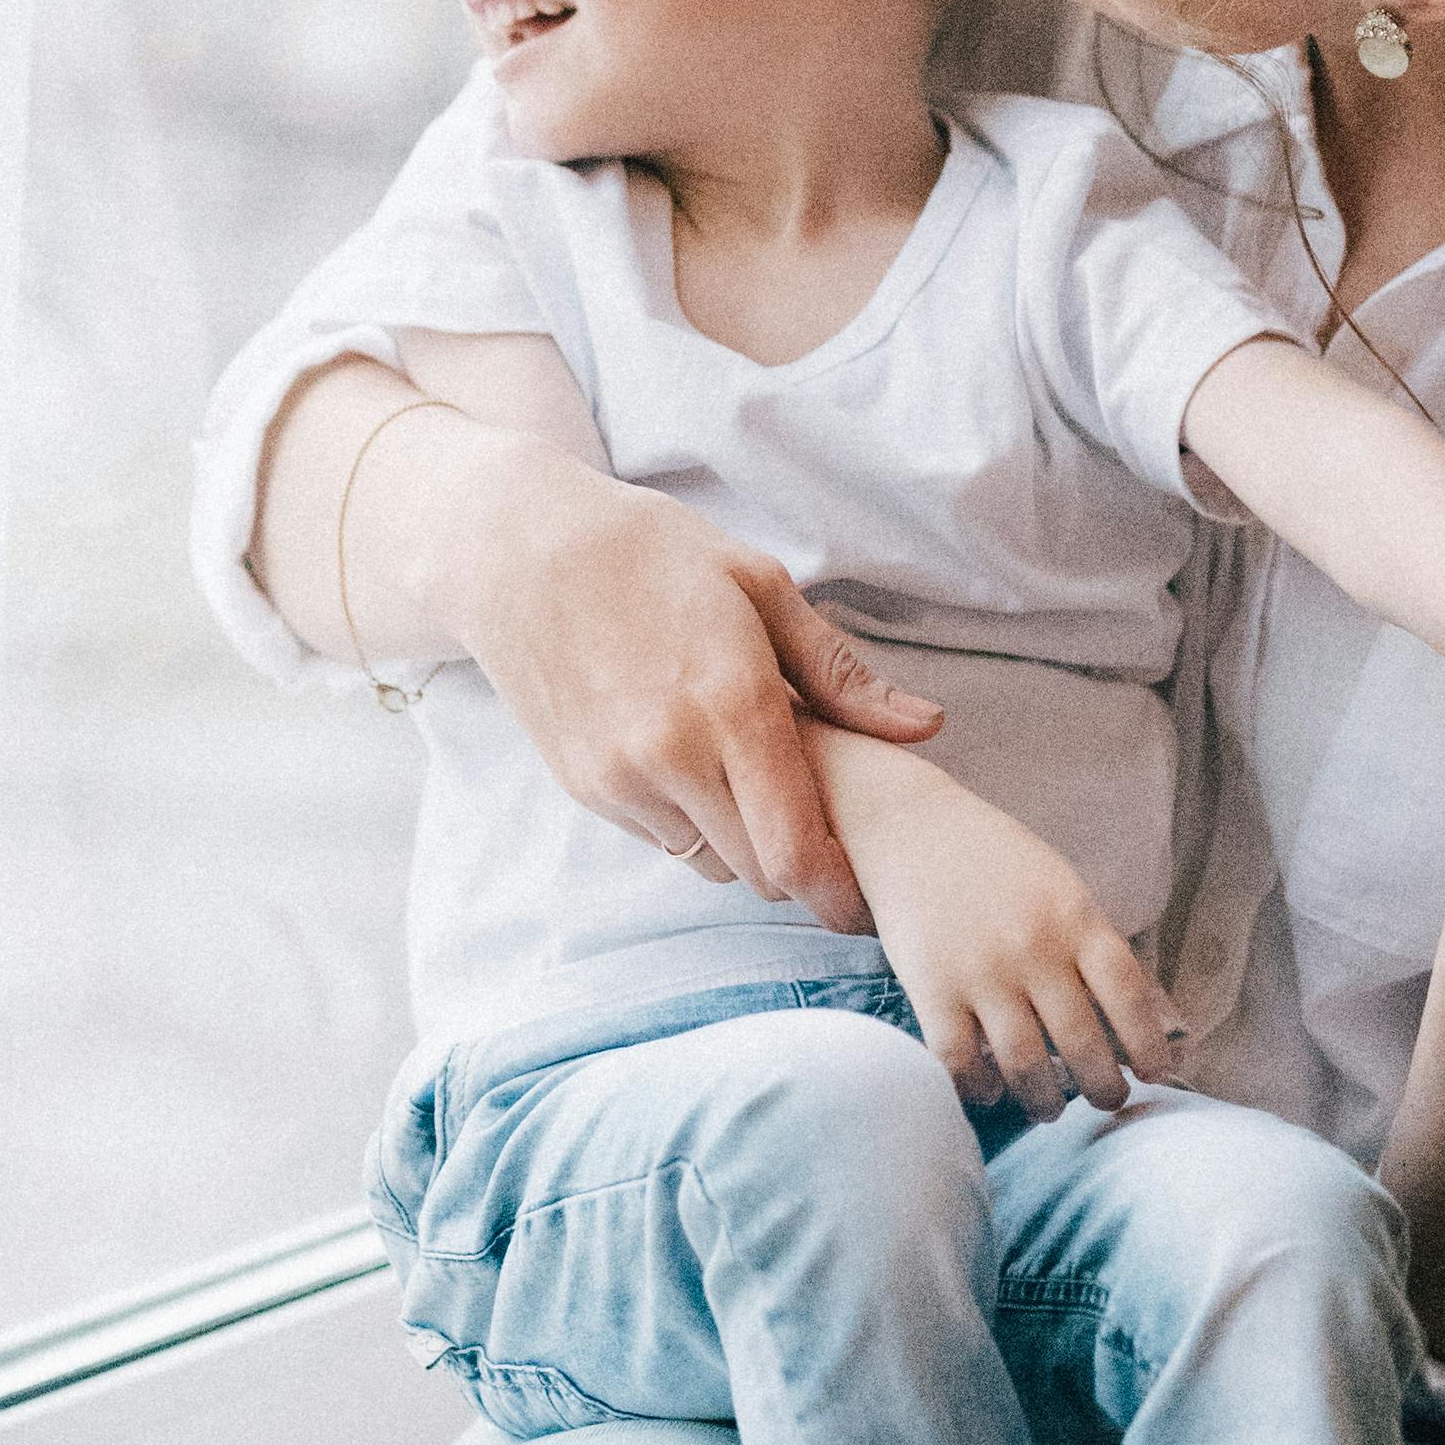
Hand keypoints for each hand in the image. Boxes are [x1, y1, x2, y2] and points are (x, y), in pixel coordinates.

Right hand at [447, 453, 942, 932]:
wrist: (518, 549)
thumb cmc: (652, 554)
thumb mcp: (760, 587)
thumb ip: (841, 674)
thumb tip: (926, 727)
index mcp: (732, 705)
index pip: (794, 851)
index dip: (835, 889)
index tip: (860, 895)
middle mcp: (672, 756)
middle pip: (760, 872)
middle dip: (797, 860)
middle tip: (816, 818)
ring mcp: (621, 778)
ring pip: (709, 862)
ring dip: (741, 839)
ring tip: (746, 771)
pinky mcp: (585, 787)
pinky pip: (661, 838)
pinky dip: (690, 820)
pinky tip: (691, 760)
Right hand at [828, 752, 1174, 1116]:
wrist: (909, 825)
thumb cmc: (992, 859)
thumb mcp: (1059, 886)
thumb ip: (1092, 945)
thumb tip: (1142, 1016)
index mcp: (1074, 917)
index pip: (1129, 994)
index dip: (1149, 1044)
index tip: (1157, 1074)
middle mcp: (1034, 948)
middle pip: (1082, 1042)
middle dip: (1103, 1087)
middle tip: (1108, 1101)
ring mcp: (981, 970)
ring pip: (1025, 1063)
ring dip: (1044, 1101)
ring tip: (1049, 1110)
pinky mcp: (930, 986)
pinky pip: (959, 1060)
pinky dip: (977, 1088)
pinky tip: (987, 1092)